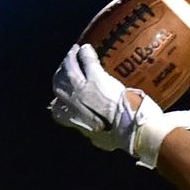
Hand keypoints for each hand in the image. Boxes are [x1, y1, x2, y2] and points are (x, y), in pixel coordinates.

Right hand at [49, 44, 189, 166]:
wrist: (133, 129)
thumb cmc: (120, 138)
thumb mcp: (100, 140)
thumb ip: (92, 132)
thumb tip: (93, 131)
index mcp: (73, 120)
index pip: (56, 109)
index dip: (59, 101)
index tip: (63, 96)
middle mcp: (72, 102)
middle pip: (59, 84)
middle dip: (61, 75)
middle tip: (68, 67)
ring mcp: (82, 87)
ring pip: (69, 67)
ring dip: (71, 59)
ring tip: (75, 53)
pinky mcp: (95, 77)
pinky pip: (85, 59)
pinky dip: (85, 53)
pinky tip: (86, 48)